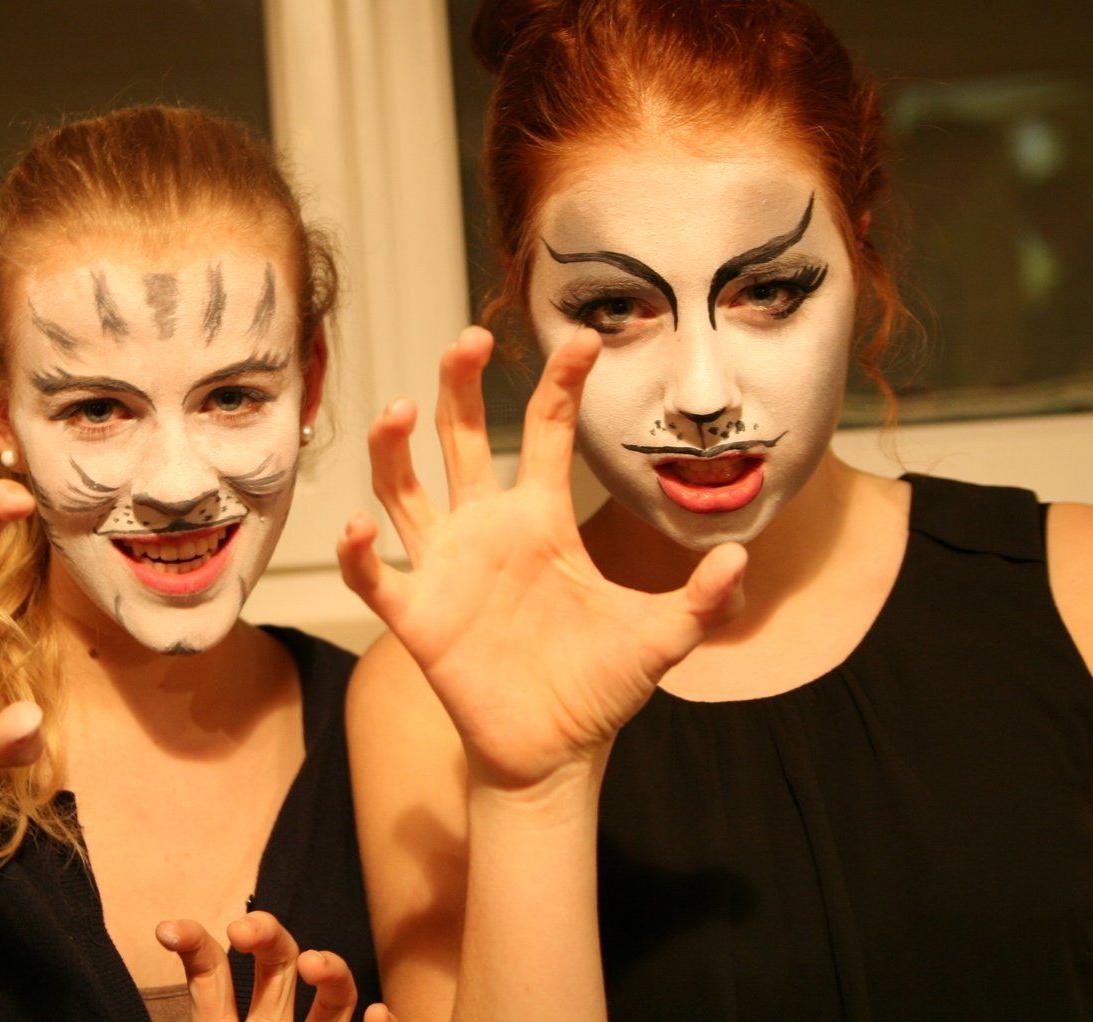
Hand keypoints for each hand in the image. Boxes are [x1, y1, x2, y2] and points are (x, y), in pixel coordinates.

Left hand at [155, 911, 396, 1021]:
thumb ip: (195, 1007)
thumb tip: (161, 939)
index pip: (211, 975)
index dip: (195, 945)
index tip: (169, 929)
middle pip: (277, 968)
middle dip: (268, 936)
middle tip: (244, 929)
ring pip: (333, 1003)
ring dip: (331, 971)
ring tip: (314, 964)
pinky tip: (380, 1013)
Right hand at [336, 327, 745, 791]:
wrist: (556, 753)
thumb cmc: (600, 686)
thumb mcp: (659, 638)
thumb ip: (701, 601)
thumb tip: (740, 558)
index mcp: (542, 519)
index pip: (544, 432)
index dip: (560, 384)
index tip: (582, 340)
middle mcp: (487, 529)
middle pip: (460, 439)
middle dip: (459, 385)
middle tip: (469, 338)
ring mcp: (447, 569)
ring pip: (404, 491)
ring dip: (394, 449)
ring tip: (402, 409)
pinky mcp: (418, 617)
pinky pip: (373, 577)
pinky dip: (354, 554)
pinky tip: (352, 527)